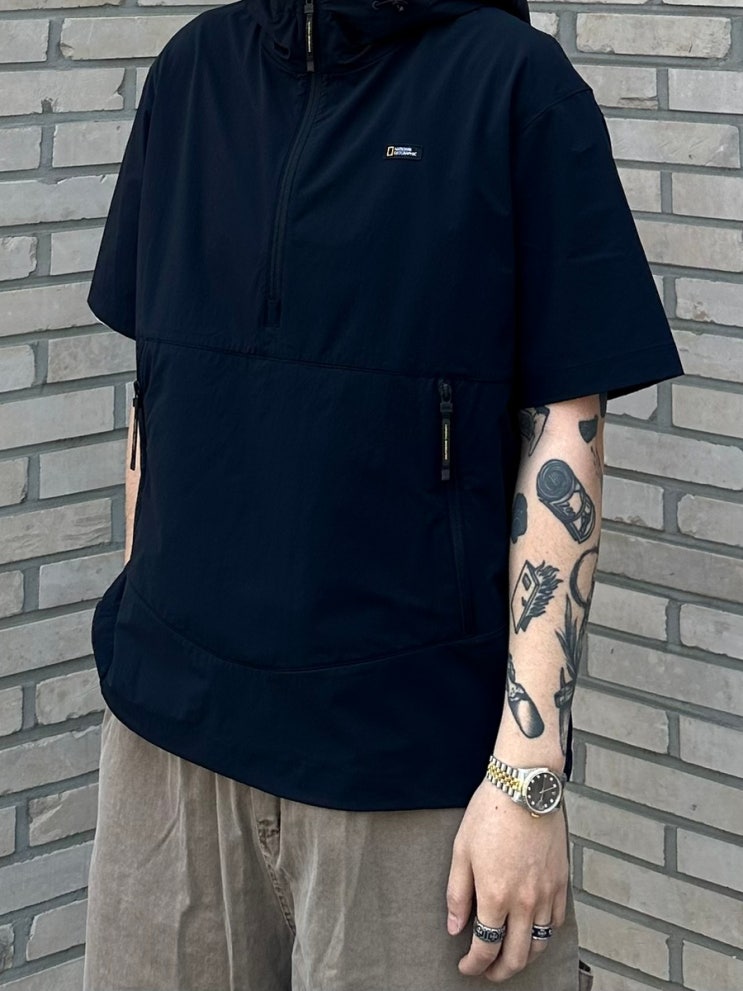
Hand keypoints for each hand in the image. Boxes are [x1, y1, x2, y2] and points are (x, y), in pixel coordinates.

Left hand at [445, 778, 569, 982]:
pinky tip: (535, 930)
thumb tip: (455, 927)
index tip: (466, 966)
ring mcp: (547, 893)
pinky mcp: (561, 881)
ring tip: (511, 958)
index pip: (485, 947)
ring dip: (524, 958)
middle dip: (499, 972)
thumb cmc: (491, 812)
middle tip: (488, 972)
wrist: (525, 786)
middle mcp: (525, 901)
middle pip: (516, 956)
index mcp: (495, 896)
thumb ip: (458, 894)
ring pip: (540, 943)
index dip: (473, 964)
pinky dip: (546, 934)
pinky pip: (558, 921)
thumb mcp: (461, 851)